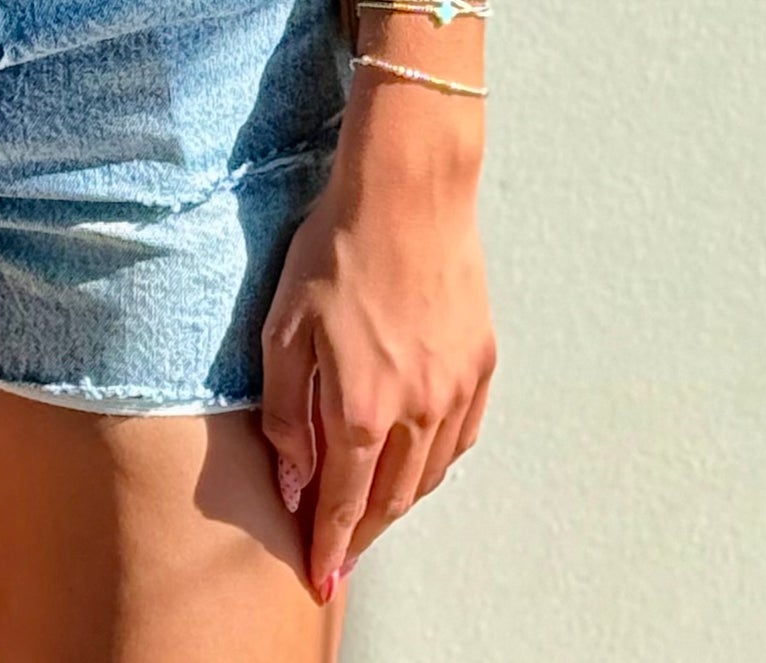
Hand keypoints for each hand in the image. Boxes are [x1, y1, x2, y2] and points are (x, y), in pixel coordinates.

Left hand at [258, 80, 495, 602]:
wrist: (407, 190)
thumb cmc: (335, 246)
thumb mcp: (284, 328)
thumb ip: (287, 413)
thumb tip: (292, 481)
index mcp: (364, 408)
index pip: (344, 503)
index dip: (329, 545)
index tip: (320, 576)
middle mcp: (417, 412)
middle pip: (391, 500)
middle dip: (363, 533)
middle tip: (341, 551)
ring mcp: (455, 389)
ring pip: (430, 475)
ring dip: (400, 502)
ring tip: (374, 511)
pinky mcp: (480, 363)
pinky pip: (461, 437)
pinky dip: (437, 463)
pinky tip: (420, 461)